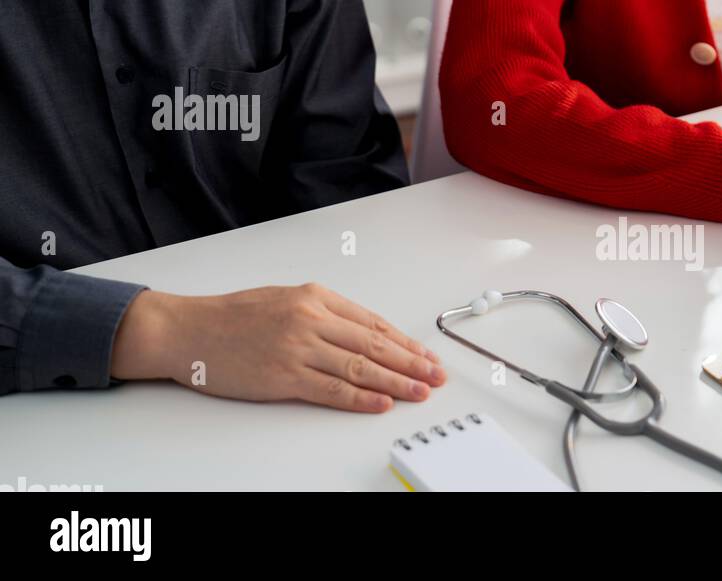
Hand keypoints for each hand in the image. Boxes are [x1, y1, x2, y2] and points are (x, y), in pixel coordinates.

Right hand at [110, 284, 446, 411]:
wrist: (187, 330)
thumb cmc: (232, 316)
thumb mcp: (285, 300)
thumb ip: (323, 314)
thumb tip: (364, 336)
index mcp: (314, 297)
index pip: (372, 322)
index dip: (404, 341)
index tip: (425, 354)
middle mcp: (311, 319)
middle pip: (374, 344)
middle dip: (411, 361)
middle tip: (436, 374)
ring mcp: (298, 348)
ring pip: (360, 367)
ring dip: (396, 381)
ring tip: (421, 391)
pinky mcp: (284, 376)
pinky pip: (332, 389)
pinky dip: (361, 397)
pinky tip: (382, 402)